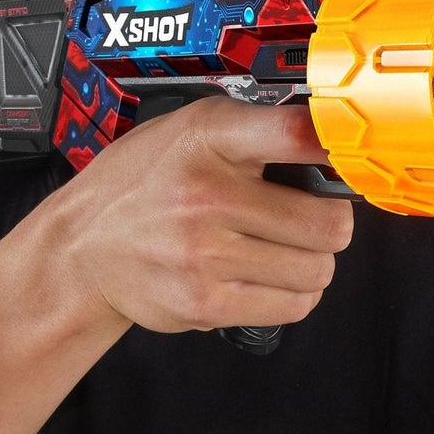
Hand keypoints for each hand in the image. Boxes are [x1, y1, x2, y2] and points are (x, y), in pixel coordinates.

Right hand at [51, 98, 351, 334]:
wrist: (81, 246)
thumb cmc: (147, 181)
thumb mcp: (196, 128)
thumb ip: (262, 129)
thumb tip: (337, 147)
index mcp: (210, 136)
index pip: (296, 133)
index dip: (338, 145)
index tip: (352, 155)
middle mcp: (207, 194)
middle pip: (328, 224)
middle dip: (330, 223)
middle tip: (311, 218)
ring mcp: (204, 254)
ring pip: (317, 270)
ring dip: (312, 262)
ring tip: (283, 248)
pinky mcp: (204, 303)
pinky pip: (293, 305)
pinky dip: (293, 293)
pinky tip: (268, 274)